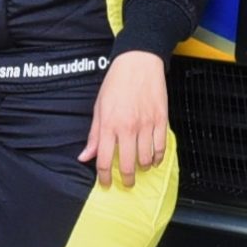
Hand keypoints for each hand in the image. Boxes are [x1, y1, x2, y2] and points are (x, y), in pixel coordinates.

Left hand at [80, 50, 168, 189]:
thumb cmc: (116, 83)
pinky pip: (161, 146)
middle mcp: (127, 128)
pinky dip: (158, 157)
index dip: (104, 177)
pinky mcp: (161, 120)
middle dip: (126, 179)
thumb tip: (85, 156)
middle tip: (126, 182)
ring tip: (139, 168)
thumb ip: (94, 135)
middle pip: (127, 164)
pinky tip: (153, 159)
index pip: (104, 160)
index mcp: (109, 125)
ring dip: (142, 168)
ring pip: (146, 158)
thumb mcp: (99, 108)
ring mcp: (146, 125)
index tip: (105, 183)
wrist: (139, 63)